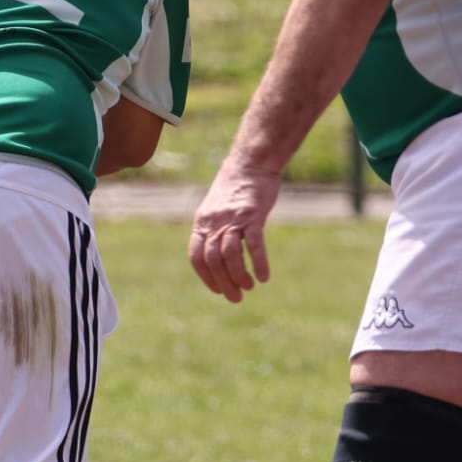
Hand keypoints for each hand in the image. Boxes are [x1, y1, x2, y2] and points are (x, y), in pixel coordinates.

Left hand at [188, 157, 282, 302]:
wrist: (251, 163)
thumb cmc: (236, 188)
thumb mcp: (217, 208)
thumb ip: (214, 229)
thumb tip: (218, 254)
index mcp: (202, 222)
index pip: (196, 256)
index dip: (206, 277)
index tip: (218, 290)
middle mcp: (214, 222)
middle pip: (214, 260)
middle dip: (224, 282)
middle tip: (236, 297)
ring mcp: (233, 218)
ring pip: (231, 255)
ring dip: (239, 276)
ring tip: (249, 287)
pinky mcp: (253, 215)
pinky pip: (254, 244)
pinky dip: (259, 263)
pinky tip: (264, 277)